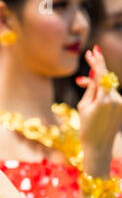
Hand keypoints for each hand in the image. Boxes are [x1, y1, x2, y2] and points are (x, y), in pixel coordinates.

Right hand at [75, 45, 121, 175]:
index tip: (92, 51)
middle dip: (94, 74)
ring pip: (108, 87)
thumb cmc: (86, 127)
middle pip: (105, 80)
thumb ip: (91, 89)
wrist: (99, 146)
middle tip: (85, 64)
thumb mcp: (83, 107)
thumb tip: (94, 75)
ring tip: (81, 85)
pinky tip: (92, 98)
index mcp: (105, 99)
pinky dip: (102, 93)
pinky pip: (112, 95)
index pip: (102, 74)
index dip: (97, 61)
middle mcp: (117, 99)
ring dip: (97, 85)